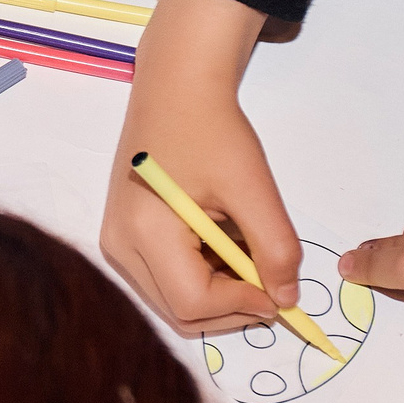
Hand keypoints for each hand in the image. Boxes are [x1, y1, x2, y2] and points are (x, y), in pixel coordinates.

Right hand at [99, 0, 297, 334]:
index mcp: (144, 232)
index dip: (243, 306)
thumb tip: (287, 300)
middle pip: (179, 312)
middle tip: (270, 280)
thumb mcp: (253, 188)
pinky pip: (165, 280)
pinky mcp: (124, 236)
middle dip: (231, 308)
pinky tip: (222, 246)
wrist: (176, 90)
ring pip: (173, 302)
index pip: (193, 303)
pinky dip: (202, 279)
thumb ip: (275, 248)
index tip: (281, 289)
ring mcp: (116, 243)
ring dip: (218, 295)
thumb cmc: (213, 131)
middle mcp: (118, 246)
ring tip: (245, 254)